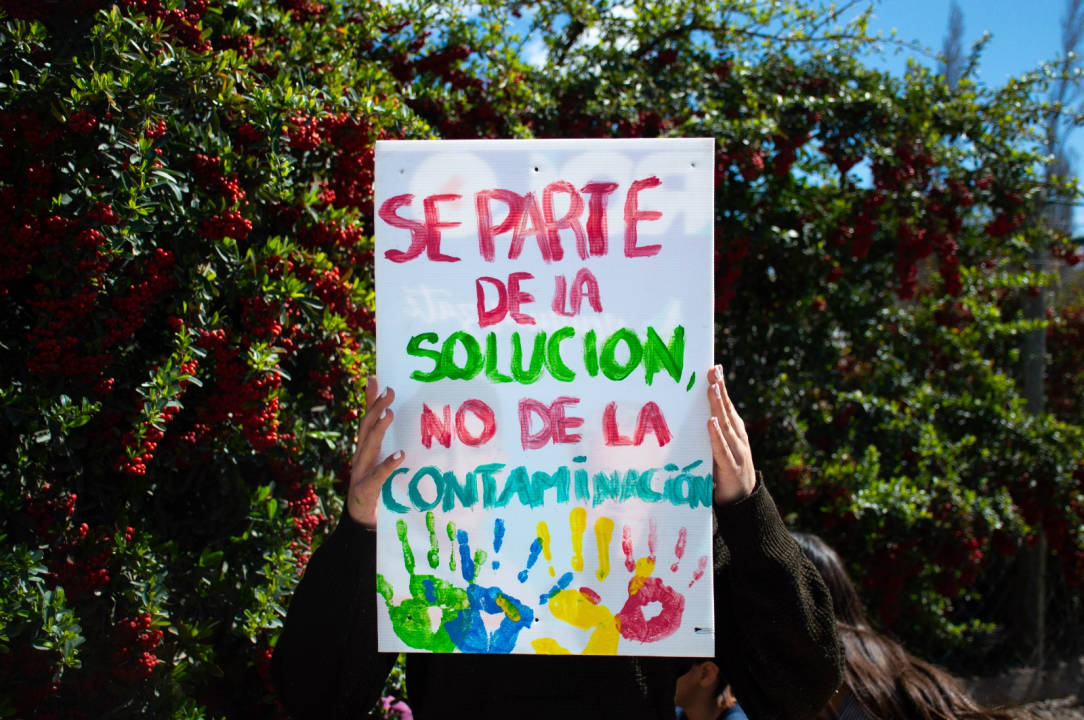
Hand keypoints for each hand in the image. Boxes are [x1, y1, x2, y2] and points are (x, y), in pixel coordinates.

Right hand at [347, 379, 404, 527]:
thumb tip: (395, 419)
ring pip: (368, 446)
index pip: (366, 418)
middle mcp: (360, 456)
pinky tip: (400, 455)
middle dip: (376, 408)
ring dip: (378, 429)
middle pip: (365, 427)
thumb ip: (386, 442)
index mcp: (365, 448)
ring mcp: (361, 472)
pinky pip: (378, 475)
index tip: (375, 377)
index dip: (369, 398)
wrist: (362, 521)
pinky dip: (388, 464)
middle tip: (390, 391)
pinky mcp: (367, 489)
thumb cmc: (376, 486)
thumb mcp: (381, 461)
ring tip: (389, 414)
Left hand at [706, 364, 755, 504]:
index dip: (722, 386)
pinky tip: (711, 423)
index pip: (727, 405)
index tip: (714, 367)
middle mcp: (738, 437)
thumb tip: (690, 415)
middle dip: (720, 389)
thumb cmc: (726, 470)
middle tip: (713, 371)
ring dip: (718, 407)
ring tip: (712, 389)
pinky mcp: (730, 466)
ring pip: (726, 425)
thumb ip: (710, 433)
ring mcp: (736, 451)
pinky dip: (716, 435)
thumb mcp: (719, 448)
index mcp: (735, 431)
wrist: (744, 500)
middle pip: (727, 410)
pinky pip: (721, 448)